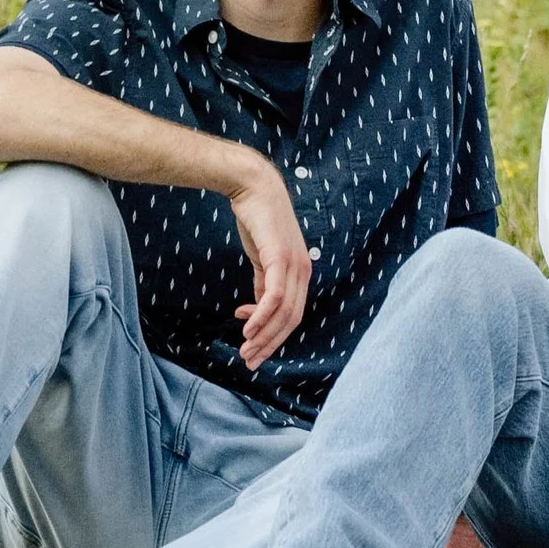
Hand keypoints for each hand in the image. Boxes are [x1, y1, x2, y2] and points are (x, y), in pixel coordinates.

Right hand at [226, 150, 310, 369]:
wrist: (253, 188)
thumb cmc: (258, 221)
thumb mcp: (263, 259)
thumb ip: (264, 283)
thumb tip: (258, 310)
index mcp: (301, 273)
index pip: (294, 315)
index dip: (275, 336)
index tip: (254, 349)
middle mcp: (304, 271)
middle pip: (292, 320)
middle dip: (270, 343)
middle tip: (249, 360)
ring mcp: (295, 264)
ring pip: (284, 312)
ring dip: (263, 334)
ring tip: (244, 348)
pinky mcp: (281, 257)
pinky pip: (274, 295)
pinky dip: (261, 315)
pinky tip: (246, 327)